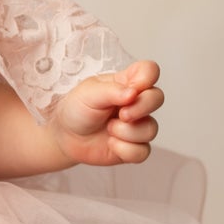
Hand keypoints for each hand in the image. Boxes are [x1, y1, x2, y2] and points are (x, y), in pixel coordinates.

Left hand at [49, 61, 163, 167]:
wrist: (65, 137)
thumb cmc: (76, 109)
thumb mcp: (88, 93)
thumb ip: (112, 91)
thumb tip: (133, 93)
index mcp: (127, 83)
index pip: (150, 71)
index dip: (147, 78)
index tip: (132, 89)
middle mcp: (136, 102)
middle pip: (158, 98)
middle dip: (141, 108)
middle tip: (121, 114)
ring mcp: (137, 125)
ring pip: (151, 129)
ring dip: (127, 132)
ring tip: (108, 129)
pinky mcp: (134, 147)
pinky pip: (143, 152)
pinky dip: (124, 150)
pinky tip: (111, 144)